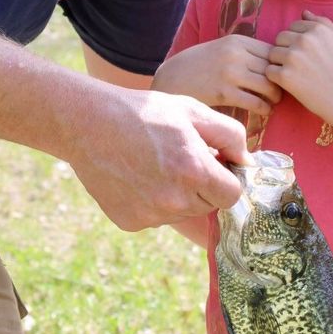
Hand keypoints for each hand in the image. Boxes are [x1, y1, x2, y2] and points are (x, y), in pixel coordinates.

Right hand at [67, 86, 246, 231]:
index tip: (212, 162)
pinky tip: (136, 176)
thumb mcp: (191, 111)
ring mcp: (151, 216)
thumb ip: (229, 135)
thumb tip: (246, 161)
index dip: (225, 177)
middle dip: (202, 185)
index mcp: (195, 172)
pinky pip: (155, 217)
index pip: (232, 194)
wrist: (87, 123)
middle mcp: (175, 201)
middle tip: (179, 158)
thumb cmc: (142, 112)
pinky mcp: (130, 222)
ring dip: (177, 195)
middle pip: (207, 205)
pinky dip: (151, 202)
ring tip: (154, 164)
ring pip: (181, 212)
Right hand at [152, 36, 281, 116]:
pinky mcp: (224, 93)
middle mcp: (235, 54)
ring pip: (267, 86)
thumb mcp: (222, 49)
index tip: (282, 76)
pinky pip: (255, 102)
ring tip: (273, 102)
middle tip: (282, 92)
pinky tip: (264, 111)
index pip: (272, 52)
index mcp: (237, 41)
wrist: (172, 78)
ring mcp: (230, 73)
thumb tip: (275, 63)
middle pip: (272, 69)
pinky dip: (264, 108)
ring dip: (275, 97)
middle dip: (282, 82)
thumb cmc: (200, 65)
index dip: (281, 66)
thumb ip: (245, 52)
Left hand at [267, 11, 332, 128]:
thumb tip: (304, 13)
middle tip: (300, 66)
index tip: (307, 54)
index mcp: (317, 29)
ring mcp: (293, 57)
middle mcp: (304, 40)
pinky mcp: (285, 76)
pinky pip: (269, 71)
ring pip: (272, 53)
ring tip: (296, 74)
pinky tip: (290, 84)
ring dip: (279, 63)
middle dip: (286, 49)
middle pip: (280, 38)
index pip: (293, 27)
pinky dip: (276, 78)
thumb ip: (323, 24)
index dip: (297, 40)